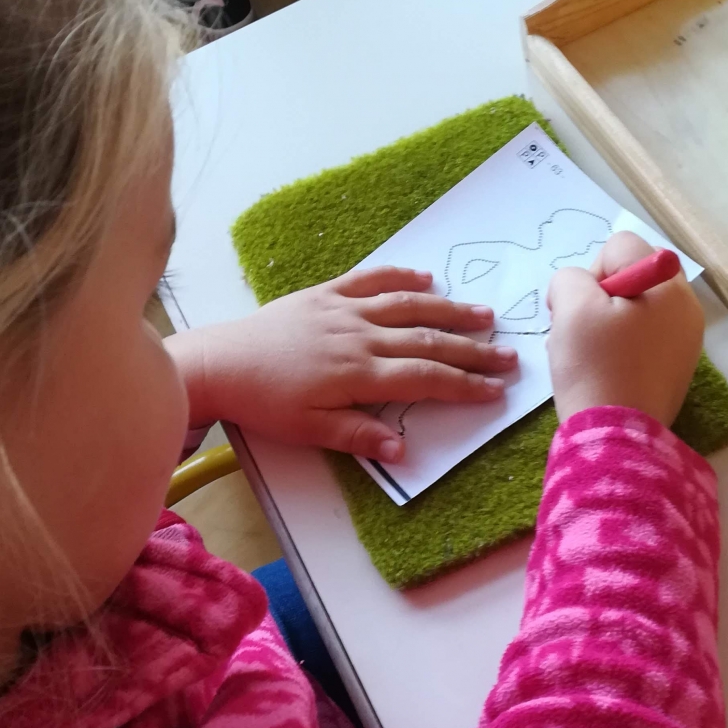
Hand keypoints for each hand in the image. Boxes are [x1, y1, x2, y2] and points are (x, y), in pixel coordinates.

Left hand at [167, 266, 517, 460]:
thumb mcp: (308, 430)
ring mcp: (343, 310)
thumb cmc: (262, 402)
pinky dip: (400, 277)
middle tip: (510, 355)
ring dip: (450, 311)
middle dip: (473, 350)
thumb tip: (403, 450)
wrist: (217, 362)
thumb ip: (357, 436)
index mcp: (358, 374)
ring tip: (484, 316)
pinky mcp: (324, 294)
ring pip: (408, 307)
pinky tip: (426, 279)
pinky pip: (370, 280)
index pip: (425, 379)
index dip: (464, 385)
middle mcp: (359, 336)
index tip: (496, 390)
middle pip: (428, 341)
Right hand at [547, 231, 703, 425]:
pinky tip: (602, 370)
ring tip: (587, 354)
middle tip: (580, 330)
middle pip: (632, 277)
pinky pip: (641, 339)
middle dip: (599, 296)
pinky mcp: (674, 368)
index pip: (621, 247)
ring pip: (634, 309)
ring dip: (604, 322)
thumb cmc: (596, 366)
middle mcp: (686, 308)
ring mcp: (684, 340)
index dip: (592, 272)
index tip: (579, 308)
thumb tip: (580, 288)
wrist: (615, 436)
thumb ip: (571, 278)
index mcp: (668, 286)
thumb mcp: (571, 306)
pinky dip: (618, 347)